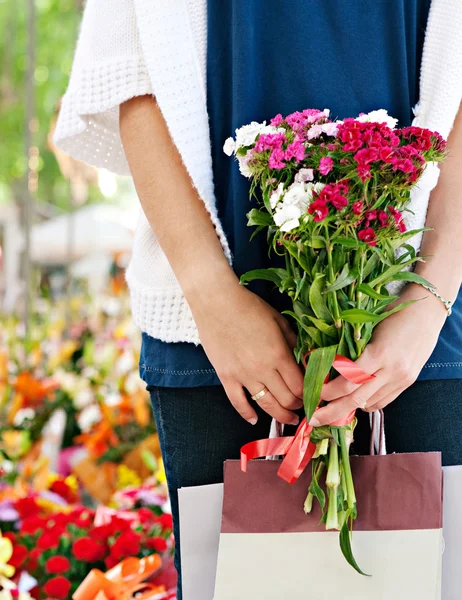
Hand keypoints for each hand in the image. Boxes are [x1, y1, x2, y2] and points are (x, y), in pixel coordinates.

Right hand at [189, 278, 303, 424]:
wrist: (216, 302)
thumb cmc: (249, 306)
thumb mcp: (278, 320)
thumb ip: (292, 342)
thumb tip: (303, 359)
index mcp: (279, 354)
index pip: (300, 385)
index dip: (310, 394)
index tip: (314, 395)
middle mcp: (263, 369)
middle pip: (286, 398)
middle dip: (298, 406)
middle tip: (304, 408)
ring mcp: (243, 375)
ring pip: (266, 405)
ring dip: (280, 415)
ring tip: (288, 419)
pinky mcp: (226, 376)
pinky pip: (237, 402)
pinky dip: (247, 414)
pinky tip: (255, 420)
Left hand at [310, 284, 447, 426]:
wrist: (426, 312)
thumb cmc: (392, 312)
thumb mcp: (367, 326)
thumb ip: (350, 349)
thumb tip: (325, 366)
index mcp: (379, 353)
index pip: (347, 381)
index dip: (327, 391)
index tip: (311, 391)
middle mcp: (392, 370)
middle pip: (356, 399)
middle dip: (331, 412)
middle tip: (313, 418)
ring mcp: (401, 379)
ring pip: (369, 404)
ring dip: (347, 408)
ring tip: (329, 409)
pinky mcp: (407, 383)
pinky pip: (382, 402)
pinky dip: (365, 403)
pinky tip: (354, 399)